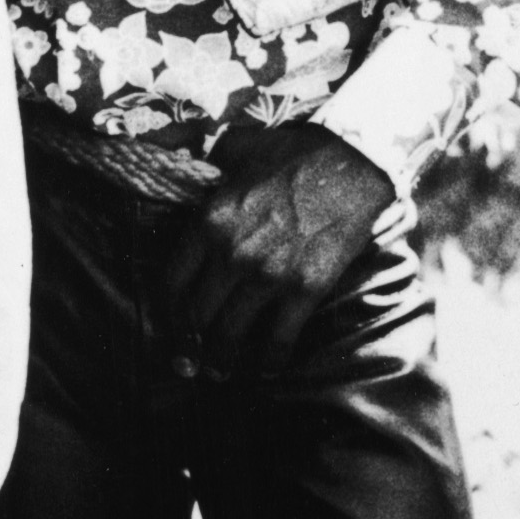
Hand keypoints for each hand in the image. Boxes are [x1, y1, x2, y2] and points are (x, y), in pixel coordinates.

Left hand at [160, 120, 396, 376]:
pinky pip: (278, 337)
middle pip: (196, 314)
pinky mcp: (305, 287)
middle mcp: (230, 253)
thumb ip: (201, 164)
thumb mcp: (232, 146)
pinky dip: (270, 361)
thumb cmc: (291, 150)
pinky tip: (266, 372)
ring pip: (230, 332)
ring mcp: (267, 274)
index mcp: (207, 222)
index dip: (166, 313)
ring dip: (221, 360)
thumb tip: (169, 156)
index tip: (167, 326)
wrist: (353, 159)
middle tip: (187, 362)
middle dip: (188, 344)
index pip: (171, 282)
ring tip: (218, 372)